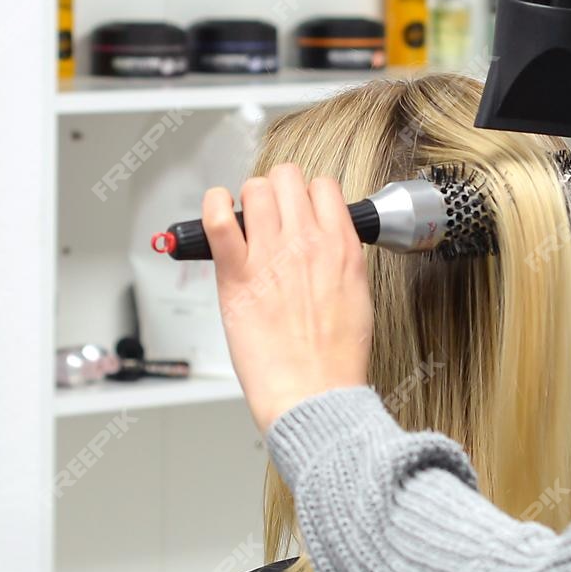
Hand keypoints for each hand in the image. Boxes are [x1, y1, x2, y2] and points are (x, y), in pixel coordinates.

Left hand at [202, 164, 373, 434]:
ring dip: (249, 199)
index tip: (300, 209)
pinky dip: (213, 205)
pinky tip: (217, 210)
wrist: (314, 393)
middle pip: (287, 178)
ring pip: (255, 189)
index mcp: (341, 248)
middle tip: (271, 214)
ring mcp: (270, 255)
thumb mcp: (358, 298)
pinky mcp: (236, 275)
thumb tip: (325, 245)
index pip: (324, 187)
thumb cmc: (335, 360)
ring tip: (246, 220)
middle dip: (278, 191)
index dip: (308, 195)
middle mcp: (307, 243)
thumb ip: (340, 262)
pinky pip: (219, 219)